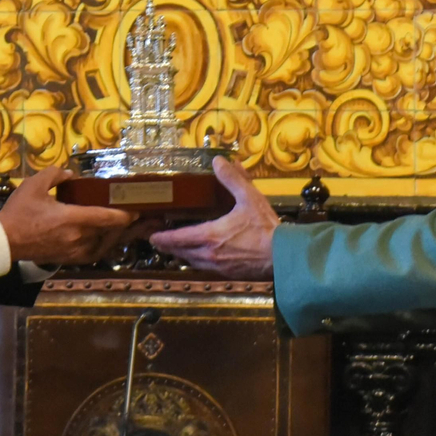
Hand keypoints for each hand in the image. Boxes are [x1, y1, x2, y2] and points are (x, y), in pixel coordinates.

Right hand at [0, 167, 136, 265]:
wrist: (5, 241)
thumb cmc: (19, 212)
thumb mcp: (34, 185)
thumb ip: (56, 175)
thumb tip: (71, 174)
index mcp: (72, 219)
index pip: (108, 218)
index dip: (127, 214)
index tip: (139, 207)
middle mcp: (78, 238)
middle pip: (112, 233)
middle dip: (131, 225)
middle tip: (148, 218)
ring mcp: (75, 251)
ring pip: (106, 245)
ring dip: (120, 236)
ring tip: (135, 228)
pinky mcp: (70, 259)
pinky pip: (95, 253)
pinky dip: (106, 246)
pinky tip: (111, 240)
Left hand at [148, 157, 277, 278]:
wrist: (282, 257)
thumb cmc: (265, 228)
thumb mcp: (249, 198)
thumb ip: (232, 179)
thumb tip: (218, 161)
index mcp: (210, 236)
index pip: (178, 238)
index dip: (163, 238)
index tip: (153, 236)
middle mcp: (209, 254)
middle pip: (181, 252)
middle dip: (169, 247)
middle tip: (159, 242)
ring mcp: (218, 266)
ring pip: (192, 262)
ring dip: (182, 255)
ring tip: (176, 248)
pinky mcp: (228, 274)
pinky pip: (205, 267)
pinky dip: (197, 261)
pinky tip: (200, 256)